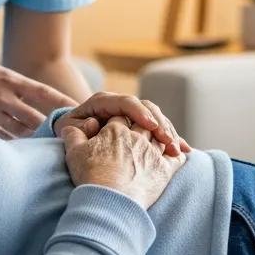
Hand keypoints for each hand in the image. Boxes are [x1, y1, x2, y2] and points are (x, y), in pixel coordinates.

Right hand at [0, 53, 74, 138]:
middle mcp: (3, 96)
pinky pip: (2, 137)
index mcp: (10, 78)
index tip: (77, 109)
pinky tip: (24, 147)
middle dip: (52, 126)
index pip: (43, 92)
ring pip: (20, 130)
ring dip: (35, 137)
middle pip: (35, 117)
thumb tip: (37, 98)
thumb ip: (16, 85)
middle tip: (67, 134)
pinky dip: (15, 142)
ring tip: (49, 145)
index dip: (62, 102)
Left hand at [54, 92, 191, 157]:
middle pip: (147, 108)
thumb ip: (80, 127)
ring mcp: (134, 115)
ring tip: (178, 151)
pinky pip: (160, 132)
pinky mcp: (142, 128)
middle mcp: (121, 106)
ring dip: (170, 134)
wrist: (76, 133)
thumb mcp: (70, 129)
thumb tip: (94, 124)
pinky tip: (184, 151)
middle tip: (169, 142)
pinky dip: (172, 140)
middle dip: (160, 124)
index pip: (124, 102)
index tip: (151, 127)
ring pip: (157, 119)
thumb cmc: (71, 133)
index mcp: (103, 102)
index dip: (139, 112)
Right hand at [61, 115, 186, 208]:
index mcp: (115, 130)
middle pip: (144, 124)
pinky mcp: (165, 170)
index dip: (119, 121)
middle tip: (145, 130)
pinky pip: (177, 157)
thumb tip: (69, 127)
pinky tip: (178, 153)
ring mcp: (152, 153)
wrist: (108, 202)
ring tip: (164, 142)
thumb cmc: (90, 178)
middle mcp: (137, 137)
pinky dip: (178, 153)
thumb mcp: (73, 153)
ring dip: (163, 137)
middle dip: (145, 124)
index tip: (116, 128)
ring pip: (162, 138)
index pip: (120, 117)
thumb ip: (72, 135)